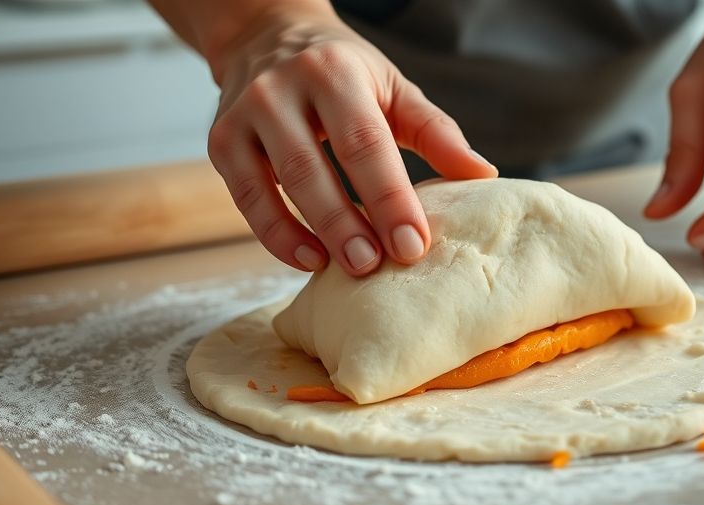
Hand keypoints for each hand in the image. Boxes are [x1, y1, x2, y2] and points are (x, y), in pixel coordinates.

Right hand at [207, 7, 496, 274]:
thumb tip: (482, 176)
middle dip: (347, 223)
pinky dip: (275, 234)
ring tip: (345, 269)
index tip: (413, 244)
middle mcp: (282, 90)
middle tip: (376, 267)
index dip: (390, 199)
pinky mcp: (221, 142)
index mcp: (335, 74)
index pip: (365, 144)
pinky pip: (247, 197)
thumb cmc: (343, 72)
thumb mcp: (393, 88)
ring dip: (311, 233)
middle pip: (314, 168)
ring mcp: (244, 116)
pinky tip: (309, 258)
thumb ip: (435, 132)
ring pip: (275, 185)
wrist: (266, 36)